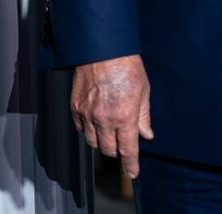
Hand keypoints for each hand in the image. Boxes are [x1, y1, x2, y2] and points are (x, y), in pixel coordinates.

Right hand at [70, 54, 153, 178]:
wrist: (102, 48)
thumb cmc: (125, 65)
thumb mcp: (143, 91)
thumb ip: (143, 116)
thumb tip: (145, 133)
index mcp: (124, 116)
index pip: (128, 150)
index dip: (131, 165)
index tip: (132, 172)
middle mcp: (104, 118)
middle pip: (108, 149)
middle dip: (117, 151)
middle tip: (122, 143)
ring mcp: (87, 113)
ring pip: (93, 142)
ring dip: (102, 142)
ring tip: (109, 132)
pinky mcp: (75, 106)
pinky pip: (80, 128)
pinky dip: (88, 130)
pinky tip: (95, 123)